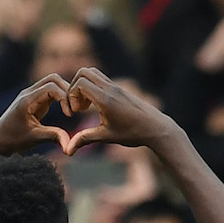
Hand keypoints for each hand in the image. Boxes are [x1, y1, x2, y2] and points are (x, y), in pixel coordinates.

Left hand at [0, 73, 72, 156]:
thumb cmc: (11, 140)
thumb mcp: (34, 138)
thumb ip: (53, 136)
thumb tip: (70, 145)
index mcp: (27, 100)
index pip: (52, 87)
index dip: (65, 97)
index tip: (69, 114)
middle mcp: (28, 93)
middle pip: (53, 79)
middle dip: (67, 90)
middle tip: (74, 108)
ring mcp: (30, 95)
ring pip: (52, 83)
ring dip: (64, 93)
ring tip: (71, 109)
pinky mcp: (33, 101)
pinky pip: (49, 92)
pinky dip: (60, 97)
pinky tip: (65, 110)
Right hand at [65, 67, 185, 152]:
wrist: (156, 128)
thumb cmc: (133, 133)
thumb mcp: (107, 136)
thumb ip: (85, 139)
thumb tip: (67, 150)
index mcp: (106, 99)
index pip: (80, 83)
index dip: (71, 95)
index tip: (76, 112)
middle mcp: (110, 89)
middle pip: (83, 72)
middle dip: (74, 87)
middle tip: (78, 107)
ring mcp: (116, 86)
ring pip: (92, 72)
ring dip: (83, 85)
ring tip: (85, 106)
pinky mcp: (119, 89)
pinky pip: (100, 79)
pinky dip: (92, 88)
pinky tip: (95, 106)